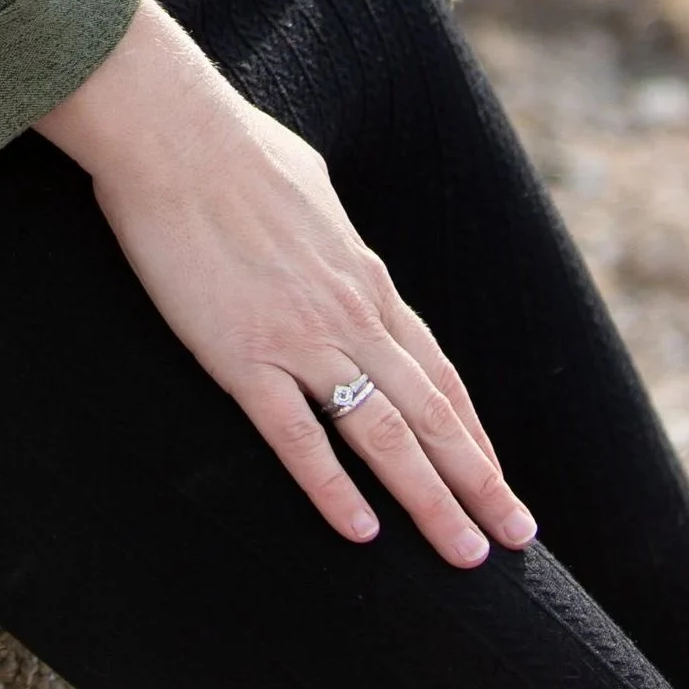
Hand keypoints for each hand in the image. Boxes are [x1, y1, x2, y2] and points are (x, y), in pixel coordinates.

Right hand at [37, 0, 538, 567]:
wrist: (171, 132)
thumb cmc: (231, 145)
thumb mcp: (308, 186)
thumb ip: (329, 232)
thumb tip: (333, 239)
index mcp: (364, 276)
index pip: (436, 370)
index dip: (472, 432)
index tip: (500, 479)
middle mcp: (350, 313)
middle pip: (431, 413)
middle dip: (479, 482)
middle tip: (517, 540)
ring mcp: (300, 337)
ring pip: (384, 434)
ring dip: (431, 500)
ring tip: (466, 555)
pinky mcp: (242, 355)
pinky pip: (297, 436)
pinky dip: (333, 488)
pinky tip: (361, 533)